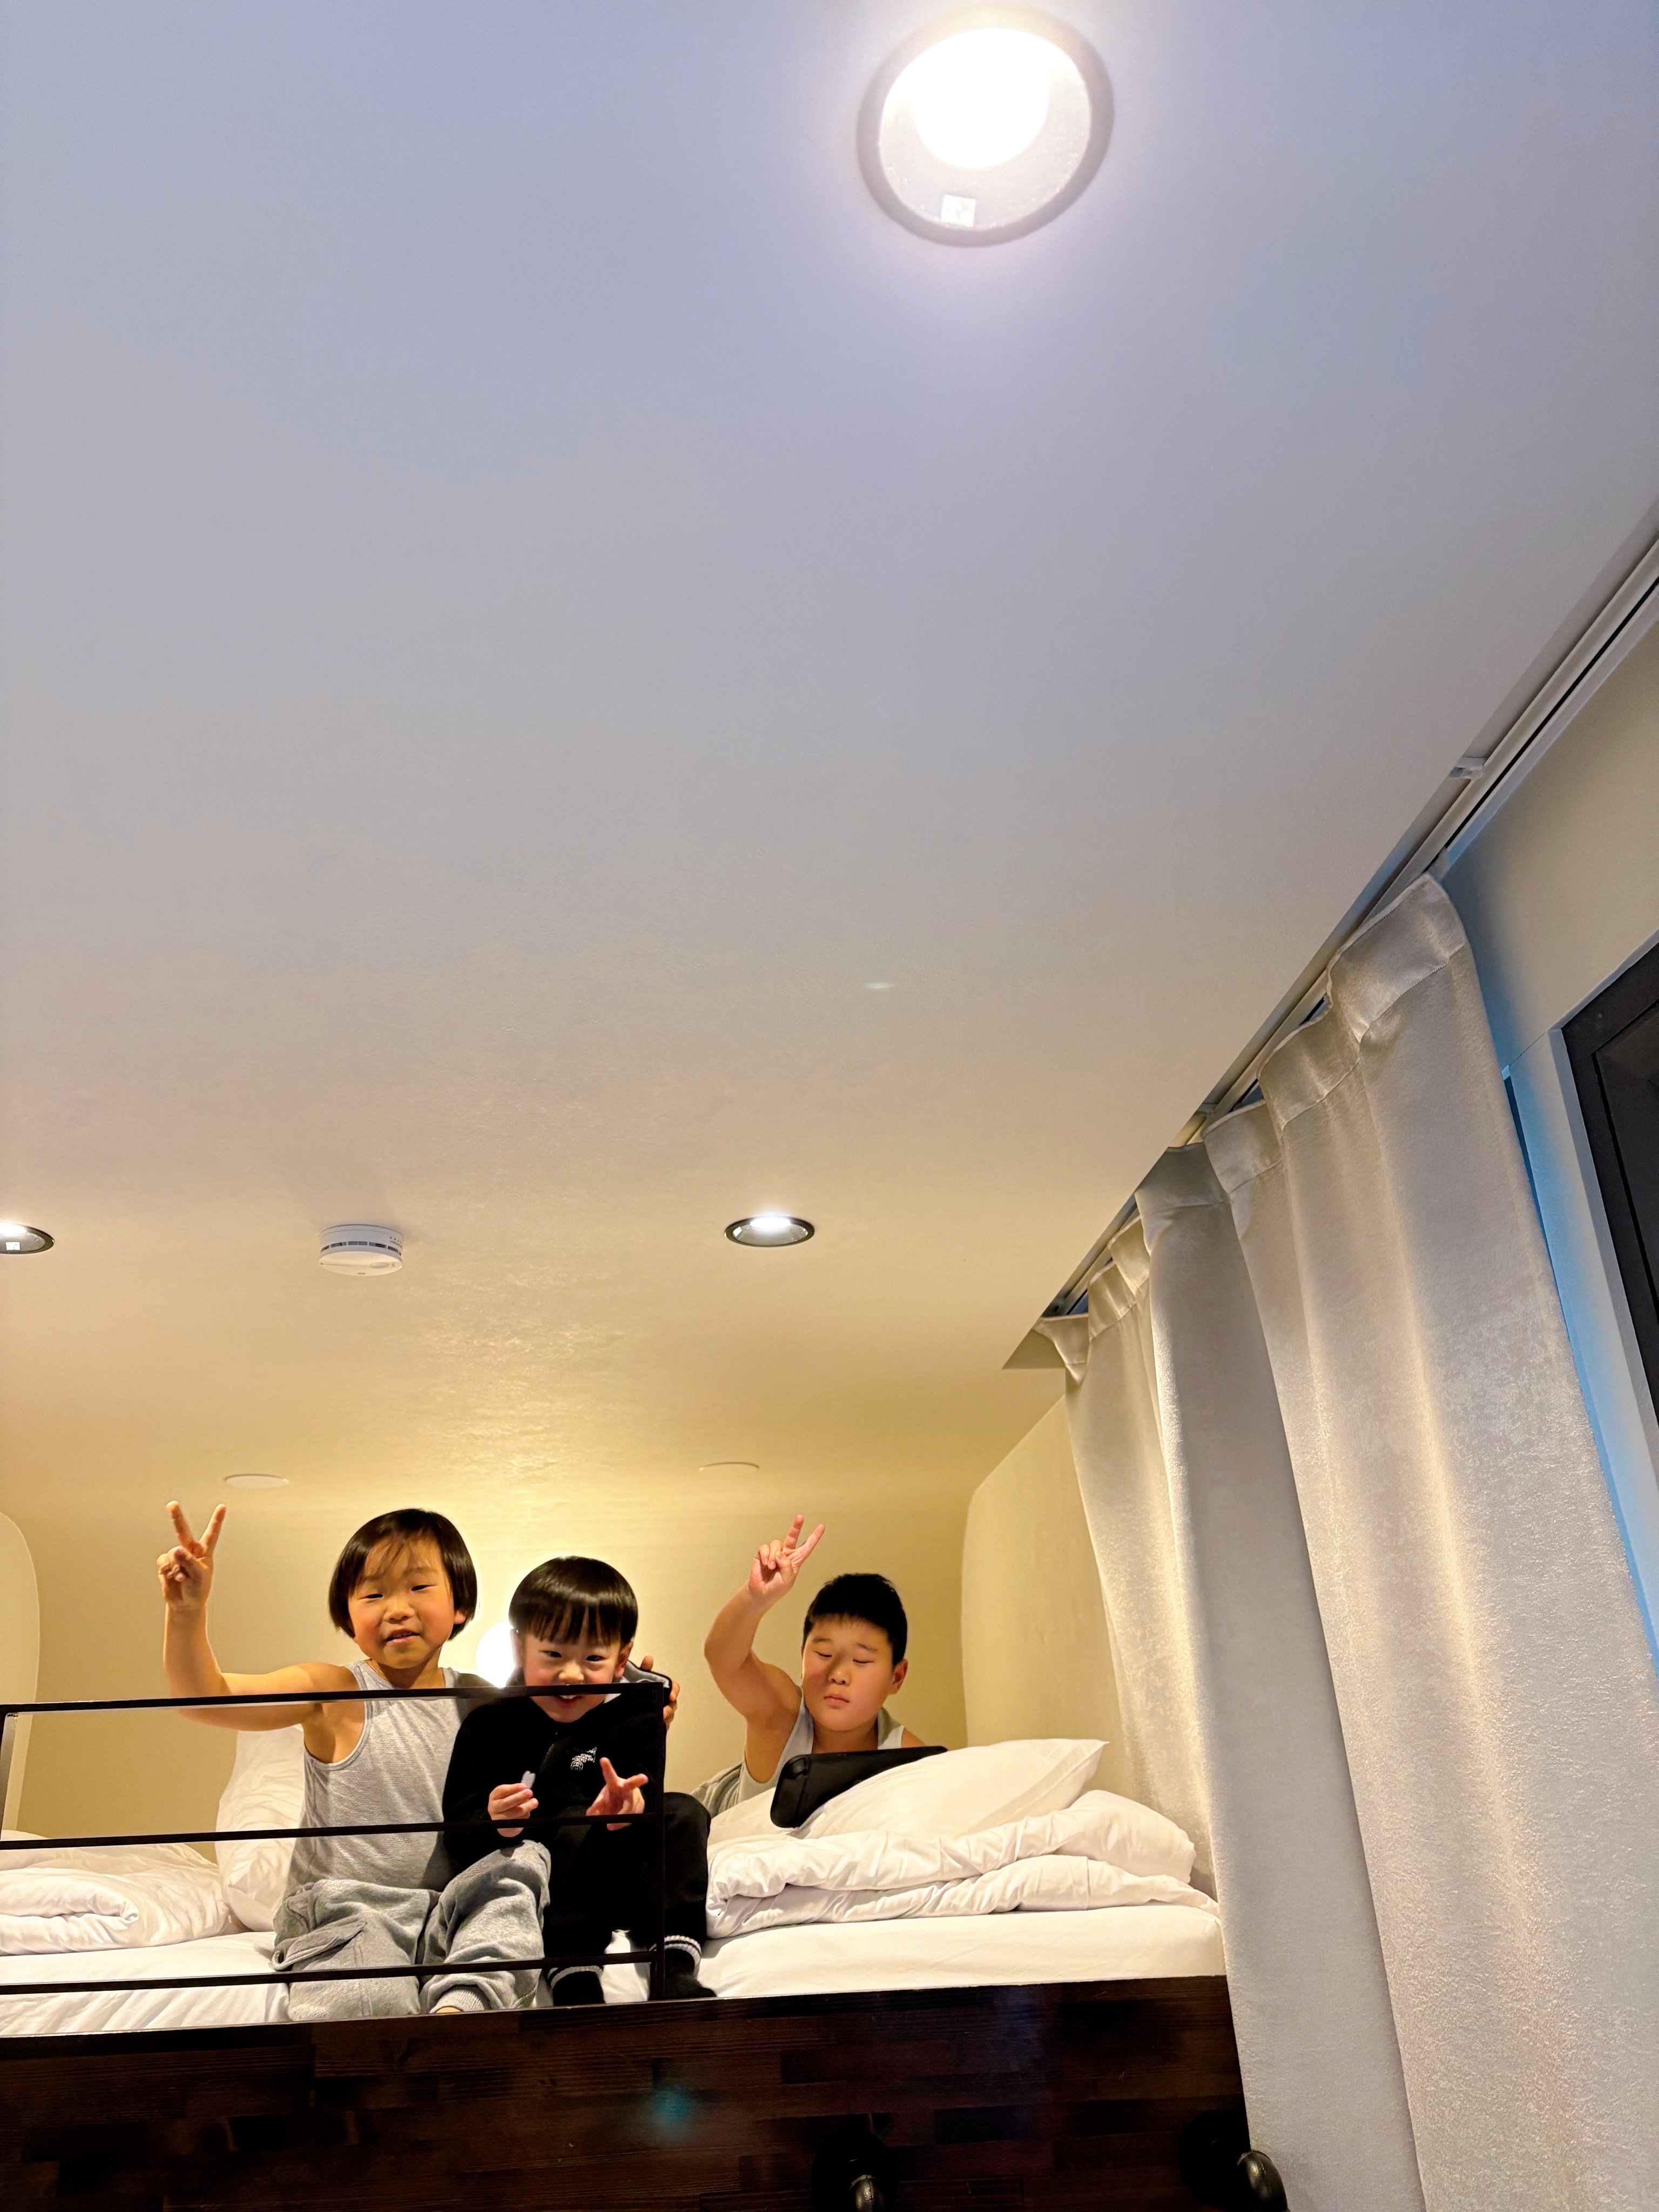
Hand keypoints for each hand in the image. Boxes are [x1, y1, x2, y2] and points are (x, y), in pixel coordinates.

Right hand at [157, 1502, 224, 1616]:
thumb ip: (189, 1562)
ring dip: (175, 1567)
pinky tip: (173, 1578)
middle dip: (177, 1518)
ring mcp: (176, 1556)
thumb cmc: (198, 1589)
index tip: (223, 1507)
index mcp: (204, 1551)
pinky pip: (163, 1562)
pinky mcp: (165, 1564)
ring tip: (182, 1578)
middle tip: (172, 1505)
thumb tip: (176, 1549)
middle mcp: (189, 1550)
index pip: (211, 1533)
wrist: (185, 1604)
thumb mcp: (199, 1576)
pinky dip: (167, 1570)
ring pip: (172, 1554)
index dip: (217, 1520)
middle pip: (183, 1532)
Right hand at [488, 1780, 536, 1837]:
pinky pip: (520, 1820)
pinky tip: (527, 1811)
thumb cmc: (509, 1803)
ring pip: (516, 1812)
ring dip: (527, 1806)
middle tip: (530, 1792)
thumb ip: (516, 1790)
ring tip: (534, 1802)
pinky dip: (526, 1814)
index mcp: (494, 1796)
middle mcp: (494, 1808)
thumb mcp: (510, 1794)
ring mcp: (499, 1819)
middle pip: (507, 1802)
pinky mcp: (507, 1828)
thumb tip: (526, 1788)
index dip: (513, 1788)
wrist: (505, 1821)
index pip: (502, 1791)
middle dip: (520, 1797)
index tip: (524, 1786)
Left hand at [586, 1756, 647, 1830]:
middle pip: (632, 1783)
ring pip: (630, 1807)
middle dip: (637, 1780)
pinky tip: (620, 1823)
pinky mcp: (641, 1804)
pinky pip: (633, 1815)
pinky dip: (624, 1822)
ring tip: (610, 1826)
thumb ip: (596, 1807)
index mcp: (614, 1783)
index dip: (606, 1768)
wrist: (625, 1801)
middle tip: (643, 1778)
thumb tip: (589, 1814)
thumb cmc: (611, 1798)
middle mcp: (627, 1786)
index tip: (603, 1760)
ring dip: (620, 1819)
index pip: (609, 1775)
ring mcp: (636, 1795)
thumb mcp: (602, 1802)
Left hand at [635, 1655, 679, 1730]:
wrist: (621, 1710)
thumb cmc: (634, 1692)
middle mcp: (664, 1701)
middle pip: (673, 1704)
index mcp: (662, 1689)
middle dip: (670, 1708)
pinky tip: (657, 1727)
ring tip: (660, 1719)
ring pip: (669, 1716)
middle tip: (664, 1711)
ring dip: (666, 1717)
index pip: (673, 1688)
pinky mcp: (656, 1725)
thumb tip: (649, 1658)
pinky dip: (661, 1726)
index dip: (674, 1690)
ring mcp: (661, 1714)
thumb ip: (644, 1669)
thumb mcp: (638, 1678)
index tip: (671, 1695)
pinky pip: (662, 1727)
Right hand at [746, 1515, 823, 1609]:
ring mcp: (774, 1553)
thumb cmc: (777, 1588)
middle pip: (792, 1537)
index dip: (814, 1537)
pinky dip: (766, 1556)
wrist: (761, 1592)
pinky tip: (766, 1564)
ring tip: (771, 1567)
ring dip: (774, 1556)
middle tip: (800, 1517)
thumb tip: (780, 1553)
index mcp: (795, 1561)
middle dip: (796, 1527)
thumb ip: (787, 1566)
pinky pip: (765, 1548)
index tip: (821, 1527)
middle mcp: (786, 1554)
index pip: (806, 1547)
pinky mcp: (763, 1553)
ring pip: (776, 1544)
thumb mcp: (787, 1580)